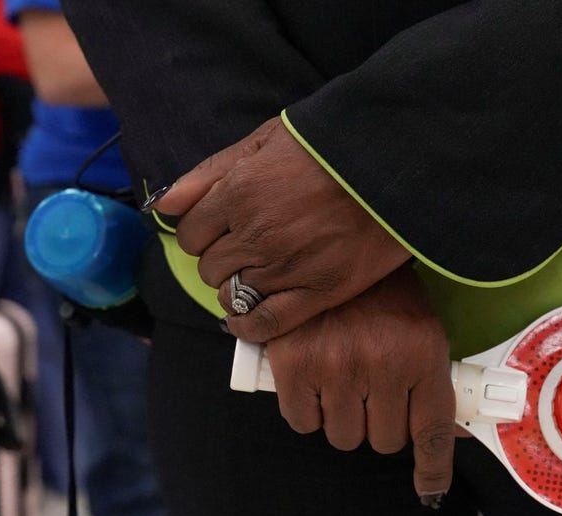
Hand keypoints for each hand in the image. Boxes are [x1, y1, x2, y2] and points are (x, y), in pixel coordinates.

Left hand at [153, 116, 410, 342]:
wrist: (398, 164)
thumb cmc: (333, 145)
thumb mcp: (265, 140)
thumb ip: (211, 172)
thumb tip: (163, 204)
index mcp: (239, 193)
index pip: (191, 232)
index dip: (203, 233)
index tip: (221, 232)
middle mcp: (255, 234)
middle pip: (210, 267)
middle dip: (221, 260)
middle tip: (245, 253)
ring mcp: (287, 267)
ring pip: (233, 296)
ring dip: (238, 290)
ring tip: (259, 279)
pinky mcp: (320, 292)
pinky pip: (267, 323)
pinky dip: (250, 328)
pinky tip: (249, 322)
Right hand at [265, 265, 455, 498]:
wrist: (328, 241)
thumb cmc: (382, 292)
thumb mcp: (422, 329)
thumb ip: (433, 381)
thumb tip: (451, 437)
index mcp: (422, 355)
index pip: (432, 431)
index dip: (432, 468)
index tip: (429, 491)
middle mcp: (382, 366)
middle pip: (383, 441)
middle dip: (379, 424)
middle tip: (372, 392)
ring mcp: (336, 368)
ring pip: (342, 436)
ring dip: (343, 419)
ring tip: (342, 381)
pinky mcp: (293, 366)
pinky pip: (302, 420)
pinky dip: (307, 409)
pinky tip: (313, 380)